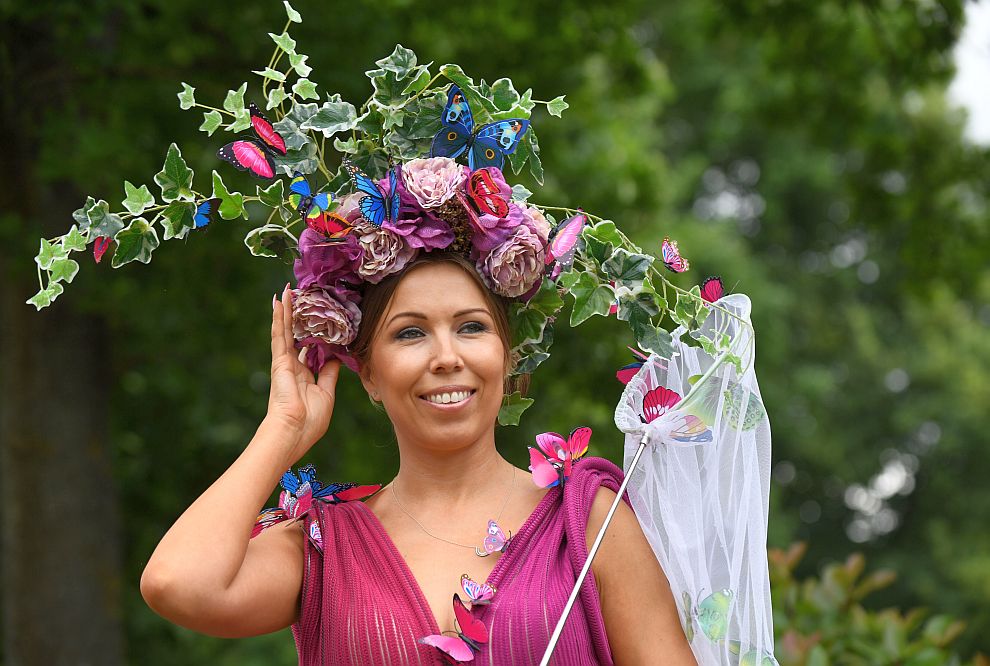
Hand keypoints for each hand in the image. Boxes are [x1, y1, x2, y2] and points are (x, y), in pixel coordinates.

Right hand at [265, 285, 339, 463]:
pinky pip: (280, 334)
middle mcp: (294, 366)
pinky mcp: (280, 360)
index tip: (321, 320)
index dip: (315, 335)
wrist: (293, 431)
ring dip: (288, 310)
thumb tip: (336, 358)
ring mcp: (285, 362)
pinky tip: (279, 301)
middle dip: (300, 317)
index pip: (311, 349)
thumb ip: (329, 374)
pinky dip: (279, 317)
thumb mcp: (327, 394)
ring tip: (289, 290)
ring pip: (288, 330)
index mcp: (306, 376)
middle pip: (298, 335)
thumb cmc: (310, 420)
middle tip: (302, 298)